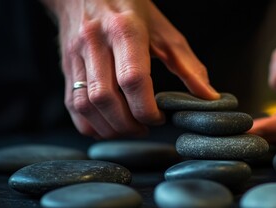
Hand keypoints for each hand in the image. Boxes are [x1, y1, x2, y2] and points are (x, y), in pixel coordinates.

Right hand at [42, 0, 218, 138]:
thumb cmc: (130, 10)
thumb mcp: (164, 31)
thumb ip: (188, 66)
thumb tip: (209, 97)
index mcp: (124, 30)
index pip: (132, 79)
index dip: (147, 108)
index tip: (160, 117)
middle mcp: (95, 42)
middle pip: (106, 98)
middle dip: (129, 124)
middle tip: (146, 128)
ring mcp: (76, 55)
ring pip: (85, 105)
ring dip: (110, 128)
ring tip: (130, 129)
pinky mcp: (66, 67)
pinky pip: (72, 106)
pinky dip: (90, 124)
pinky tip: (109, 125)